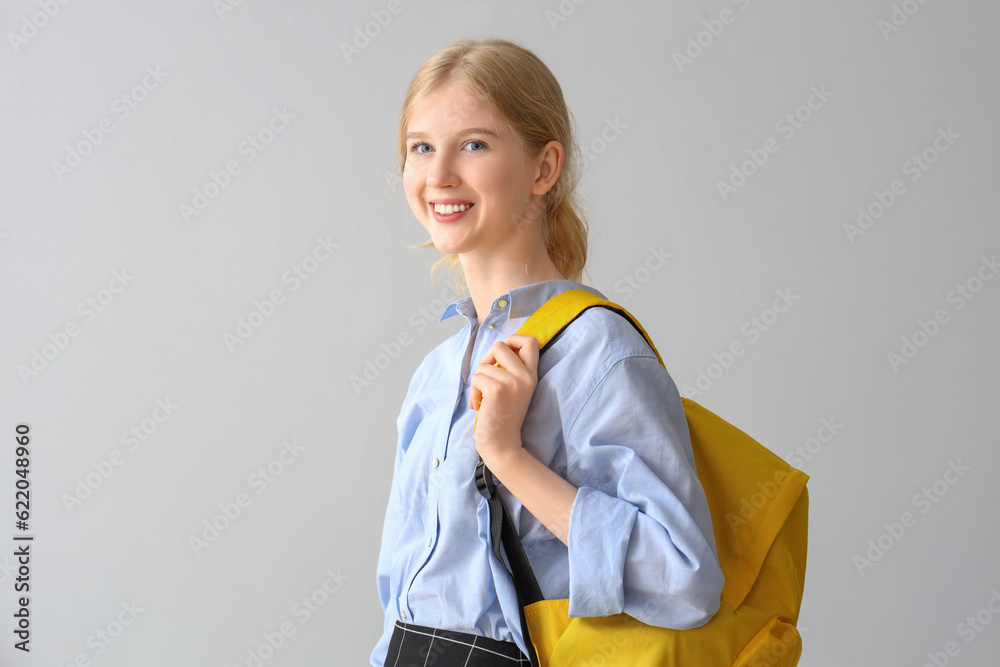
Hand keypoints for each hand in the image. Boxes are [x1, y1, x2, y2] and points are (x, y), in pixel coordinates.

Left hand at [469, 334, 539, 464]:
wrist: (502, 444)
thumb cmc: (503, 417)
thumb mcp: (515, 390)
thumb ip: (510, 370)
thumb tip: (496, 349)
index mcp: (531, 375)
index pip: (530, 342)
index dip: (513, 339)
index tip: (502, 356)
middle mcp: (525, 377)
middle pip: (500, 345)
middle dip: (486, 359)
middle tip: (485, 378)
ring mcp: (512, 383)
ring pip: (484, 364)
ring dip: (478, 381)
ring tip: (483, 398)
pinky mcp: (497, 390)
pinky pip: (476, 377)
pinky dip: (474, 392)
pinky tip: (479, 406)